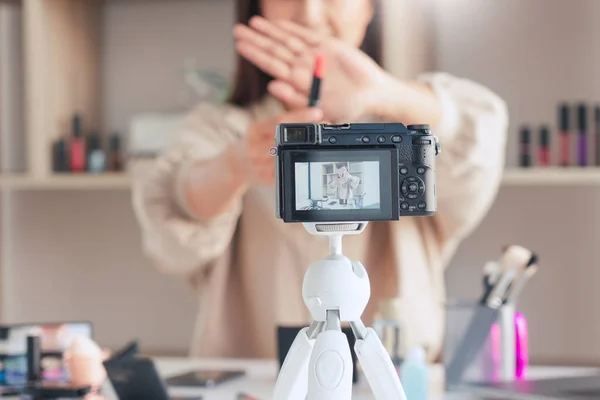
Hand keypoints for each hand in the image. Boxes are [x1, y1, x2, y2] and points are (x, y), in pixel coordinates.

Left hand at [233, 17, 391, 121]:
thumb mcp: (318, 107)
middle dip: (255, 39)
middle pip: (274, 49)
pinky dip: (293, 29)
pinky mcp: (328, 46)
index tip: (240, 46)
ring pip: (287, 40)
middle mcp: (303, 67)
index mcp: (298, 82)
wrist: (371, 95)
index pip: (271, 65)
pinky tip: (279, 25)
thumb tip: (271, 87)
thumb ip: (294, 98)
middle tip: (237, 30)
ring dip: (270, 31)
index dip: (255, 54)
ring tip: (253, 23)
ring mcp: (314, 55)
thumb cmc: (346, 107)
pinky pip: (307, 36)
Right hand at [245, 107, 322, 184]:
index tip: (318, 112)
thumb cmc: (256, 141)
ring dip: (306, 149)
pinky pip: (286, 170)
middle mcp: (255, 147)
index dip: (300, 116)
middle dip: (308, 133)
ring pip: (288, 156)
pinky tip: (305, 157)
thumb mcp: (262, 127)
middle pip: (286, 139)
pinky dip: (297, 163)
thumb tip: (311, 113)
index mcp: (254, 131)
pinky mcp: (266, 179)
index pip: (279, 121)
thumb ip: (282, 122)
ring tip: (319, 142)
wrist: (237, 164)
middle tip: (325, 126)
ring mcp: (260, 165)